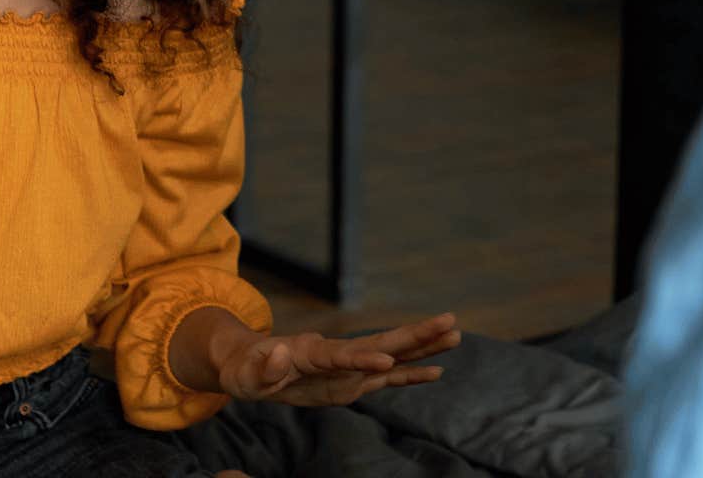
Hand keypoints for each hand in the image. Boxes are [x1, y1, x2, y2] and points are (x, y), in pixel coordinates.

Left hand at [216, 312, 460, 406]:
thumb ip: (265, 367)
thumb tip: (279, 353)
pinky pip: (387, 378)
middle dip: (415, 335)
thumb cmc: (247, 370)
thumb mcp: (247, 373)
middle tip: (450, 322)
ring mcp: (348, 367)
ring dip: (423, 348)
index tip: (388, 362)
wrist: (251, 367)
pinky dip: (411, 375)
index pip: (343, 355)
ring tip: (455, 335)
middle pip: (382, 344)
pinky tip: (436, 371)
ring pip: (392, 356)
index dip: (363, 359)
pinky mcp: (352, 381)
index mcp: (312, 352)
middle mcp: (337, 355)